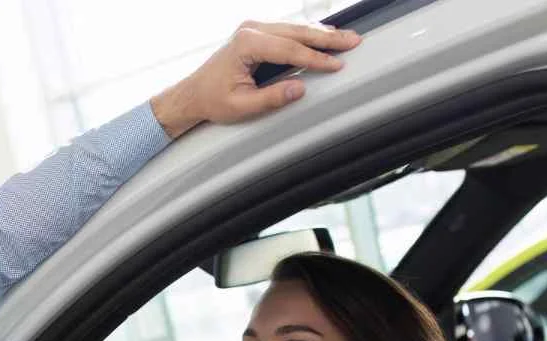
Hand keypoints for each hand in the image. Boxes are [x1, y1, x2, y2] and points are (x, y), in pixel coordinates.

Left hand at [151, 22, 360, 138]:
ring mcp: (252, 28)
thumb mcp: (242, 106)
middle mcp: (250, 30)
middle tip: (353, 41)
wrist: (193, 94)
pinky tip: (322, 35)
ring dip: (320, 33)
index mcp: (247, 44)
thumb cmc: (213, 100)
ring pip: (293, 28)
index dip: (316, 58)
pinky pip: (286, 30)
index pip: (290, 50)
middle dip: (327, 38)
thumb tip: (300, 88)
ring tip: (344, 37)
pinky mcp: (254, 33)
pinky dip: (305, 34)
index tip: (337, 64)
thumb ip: (272, 98)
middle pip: (296, 32)